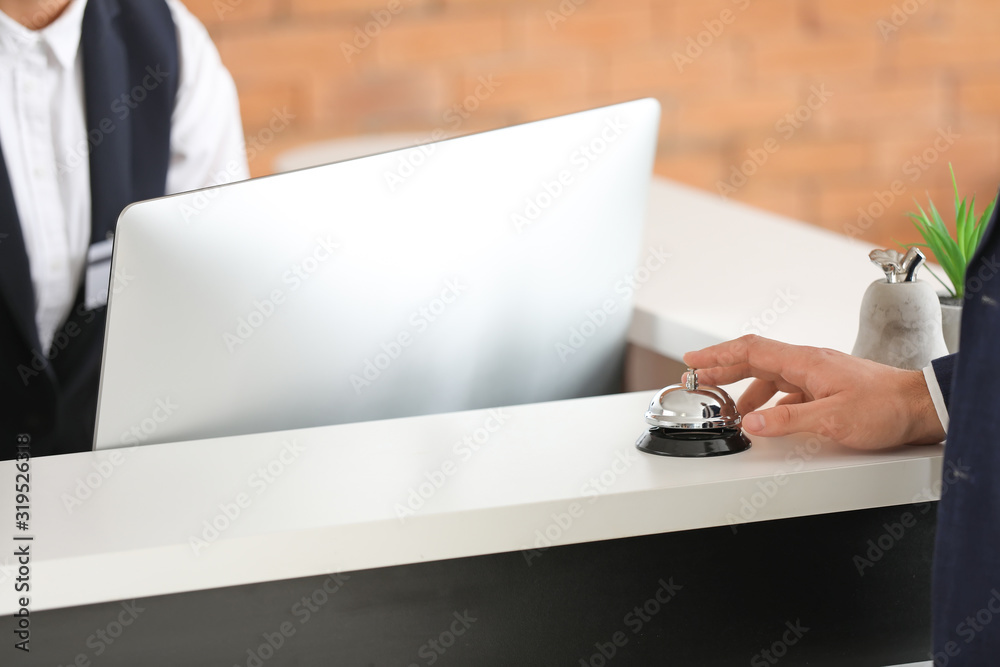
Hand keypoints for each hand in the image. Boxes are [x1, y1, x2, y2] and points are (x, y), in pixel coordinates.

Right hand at [683, 335, 944, 449]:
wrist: (922, 408)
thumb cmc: (885, 408)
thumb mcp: (832, 419)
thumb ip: (787, 420)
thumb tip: (751, 422)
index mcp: (805, 361)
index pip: (750, 351)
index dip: (718, 355)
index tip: (693, 361)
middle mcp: (809, 363)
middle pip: (755, 360)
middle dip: (722, 368)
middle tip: (696, 378)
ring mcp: (818, 374)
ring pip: (770, 376)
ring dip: (745, 389)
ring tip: (730, 408)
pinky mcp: (827, 388)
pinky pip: (787, 389)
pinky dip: (769, 400)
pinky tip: (767, 416)